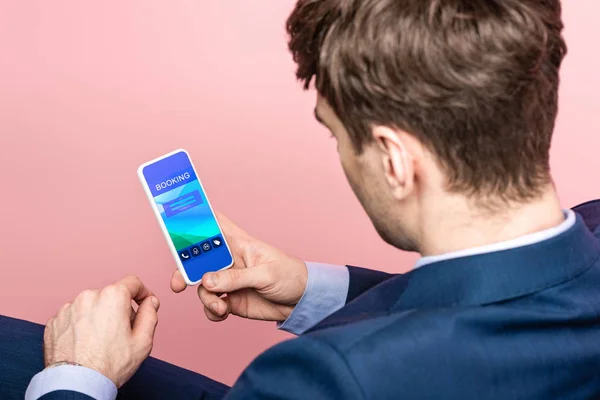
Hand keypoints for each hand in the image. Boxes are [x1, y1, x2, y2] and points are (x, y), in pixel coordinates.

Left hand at [44, 276, 159, 387]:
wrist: (76, 384)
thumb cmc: (109, 365)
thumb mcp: (143, 341)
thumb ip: (150, 314)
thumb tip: (150, 302)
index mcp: (113, 296)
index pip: (133, 283)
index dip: (142, 293)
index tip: (144, 302)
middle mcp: (89, 296)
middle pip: (111, 296)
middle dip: (118, 309)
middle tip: (121, 332)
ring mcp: (68, 309)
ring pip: (90, 306)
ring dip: (98, 316)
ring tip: (100, 341)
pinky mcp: (54, 322)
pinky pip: (73, 317)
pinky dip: (80, 326)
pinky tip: (84, 344)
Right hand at [171, 212, 307, 322]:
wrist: (302, 303)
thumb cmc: (290, 276)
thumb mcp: (265, 274)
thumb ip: (236, 278)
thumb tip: (207, 281)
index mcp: (238, 243)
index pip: (214, 224)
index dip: (195, 219)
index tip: (175, 222)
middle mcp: (229, 260)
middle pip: (198, 258)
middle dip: (185, 269)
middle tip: (179, 283)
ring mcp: (228, 280)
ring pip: (202, 286)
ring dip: (206, 297)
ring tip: (220, 306)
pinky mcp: (230, 300)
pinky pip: (210, 305)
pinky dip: (212, 311)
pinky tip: (223, 313)